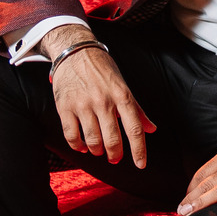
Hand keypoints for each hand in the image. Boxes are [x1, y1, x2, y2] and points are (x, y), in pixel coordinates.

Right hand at [49, 28, 156, 166]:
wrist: (75, 50)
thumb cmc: (102, 68)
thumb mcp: (123, 85)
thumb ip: (136, 108)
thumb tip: (151, 128)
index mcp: (122, 95)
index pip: (134, 128)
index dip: (139, 150)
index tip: (141, 165)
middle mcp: (104, 101)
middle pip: (113, 139)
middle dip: (115, 154)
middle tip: (115, 158)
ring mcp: (83, 104)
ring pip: (92, 140)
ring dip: (97, 151)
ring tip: (98, 151)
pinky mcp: (65, 106)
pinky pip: (71, 135)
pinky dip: (77, 146)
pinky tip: (81, 146)